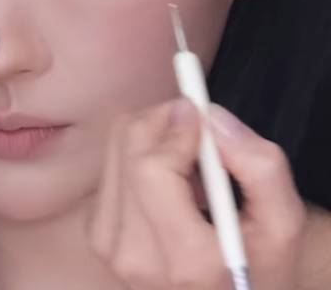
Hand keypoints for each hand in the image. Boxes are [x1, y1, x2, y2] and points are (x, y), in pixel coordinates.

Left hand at [86, 99, 305, 288]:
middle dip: (164, 120)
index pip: (152, 167)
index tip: (200, 114)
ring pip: (116, 146)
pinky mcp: (97, 230)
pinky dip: (138, 154)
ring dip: (152, 135)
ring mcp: (109, 243)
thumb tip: (210, 117)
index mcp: (183, 260)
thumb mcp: (281, 223)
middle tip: (197, 126)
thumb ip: (258, 167)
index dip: (175, 126)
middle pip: (129, 147)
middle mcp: (134, 253)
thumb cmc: (255, 264)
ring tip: (187, 162)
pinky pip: (110, 163)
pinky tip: (167, 179)